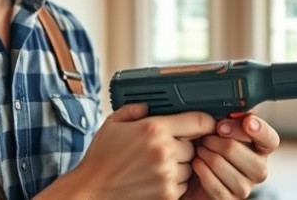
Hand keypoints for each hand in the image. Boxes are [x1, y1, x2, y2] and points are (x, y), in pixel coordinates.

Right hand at [44, 104, 215, 199]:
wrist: (92, 190)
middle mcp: (164, 151)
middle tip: (166, 146)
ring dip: (180, 164)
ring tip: (157, 163)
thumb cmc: (100, 159)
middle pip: (195, 145)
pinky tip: (155, 177)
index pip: (198, 121)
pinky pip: (183, 185)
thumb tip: (148, 105)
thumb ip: (134, 109)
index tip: (202, 124)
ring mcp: (167, 175)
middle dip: (184, 144)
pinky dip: (174, 182)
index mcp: (154, 129)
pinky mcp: (167, 195)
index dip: (204, 121)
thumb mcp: (112, 123)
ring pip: (190, 166)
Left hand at [182, 114, 279, 199]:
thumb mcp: (217, 127)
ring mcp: (245, 187)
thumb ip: (231, 118)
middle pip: (248, 156)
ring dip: (210, 158)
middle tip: (207, 137)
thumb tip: (238, 110)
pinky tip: (197, 164)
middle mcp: (257, 168)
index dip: (260, 130)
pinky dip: (204, 173)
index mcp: (258, 147)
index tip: (247, 122)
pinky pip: (219, 188)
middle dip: (222, 143)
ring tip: (200, 150)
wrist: (188, 173)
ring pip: (232, 173)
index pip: (270, 139)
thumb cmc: (206, 146)